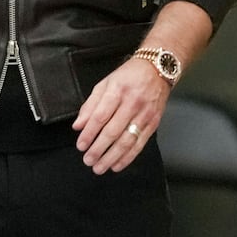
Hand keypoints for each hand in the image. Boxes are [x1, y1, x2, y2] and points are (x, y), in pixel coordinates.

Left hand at [73, 56, 170, 173]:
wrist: (158, 69)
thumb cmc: (129, 75)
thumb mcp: (105, 83)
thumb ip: (90, 105)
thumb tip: (78, 126)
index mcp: (117, 90)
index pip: (100, 116)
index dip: (89, 134)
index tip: (81, 145)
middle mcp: (132, 103)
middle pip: (113, 131)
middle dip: (98, 149)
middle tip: (88, 160)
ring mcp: (145, 114)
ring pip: (126, 141)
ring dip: (111, 157)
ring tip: (99, 167)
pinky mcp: (153, 123)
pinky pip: (139, 144)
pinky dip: (128, 157)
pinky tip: (117, 165)